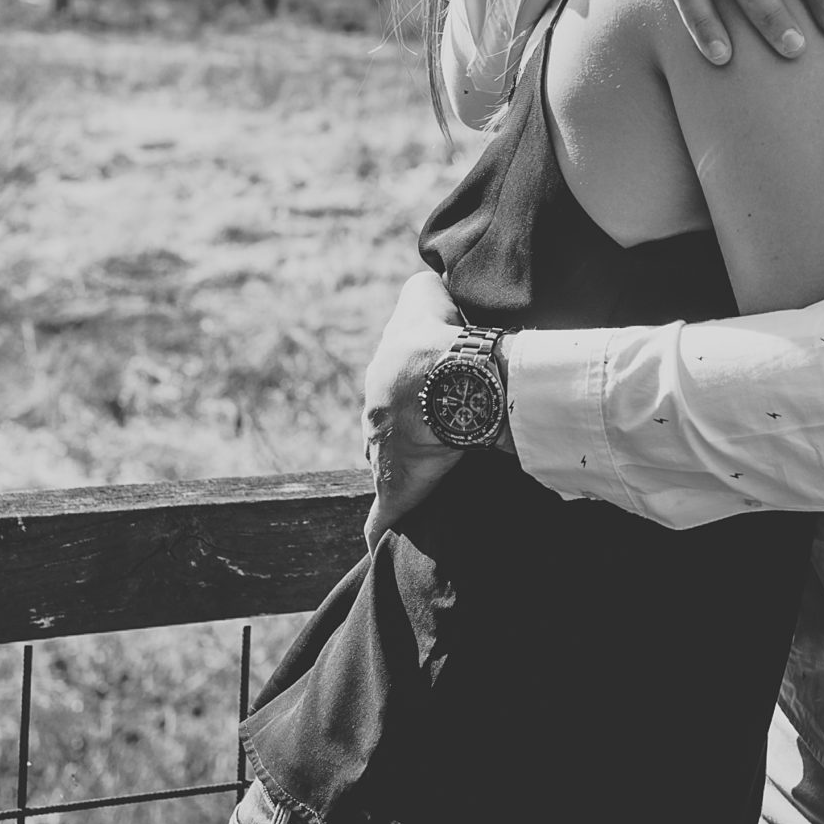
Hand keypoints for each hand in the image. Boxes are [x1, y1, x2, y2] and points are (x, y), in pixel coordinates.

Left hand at [362, 271, 470, 542]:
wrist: (447, 379)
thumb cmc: (442, 338)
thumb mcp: (424, 297)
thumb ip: (422, 289)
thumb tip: (428, 280)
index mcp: (383, 382)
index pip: (389, 394)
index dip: (407, 399)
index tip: (423, 407)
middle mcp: (376, 420)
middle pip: (384, 432)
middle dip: (401, 437)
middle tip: (428, 444)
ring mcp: (383, 456)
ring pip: (384, 467)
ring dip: (400, 475)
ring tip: (422, 484)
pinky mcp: (396, 488)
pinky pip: (381, 517)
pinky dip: (379, 529)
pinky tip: (377, 544)